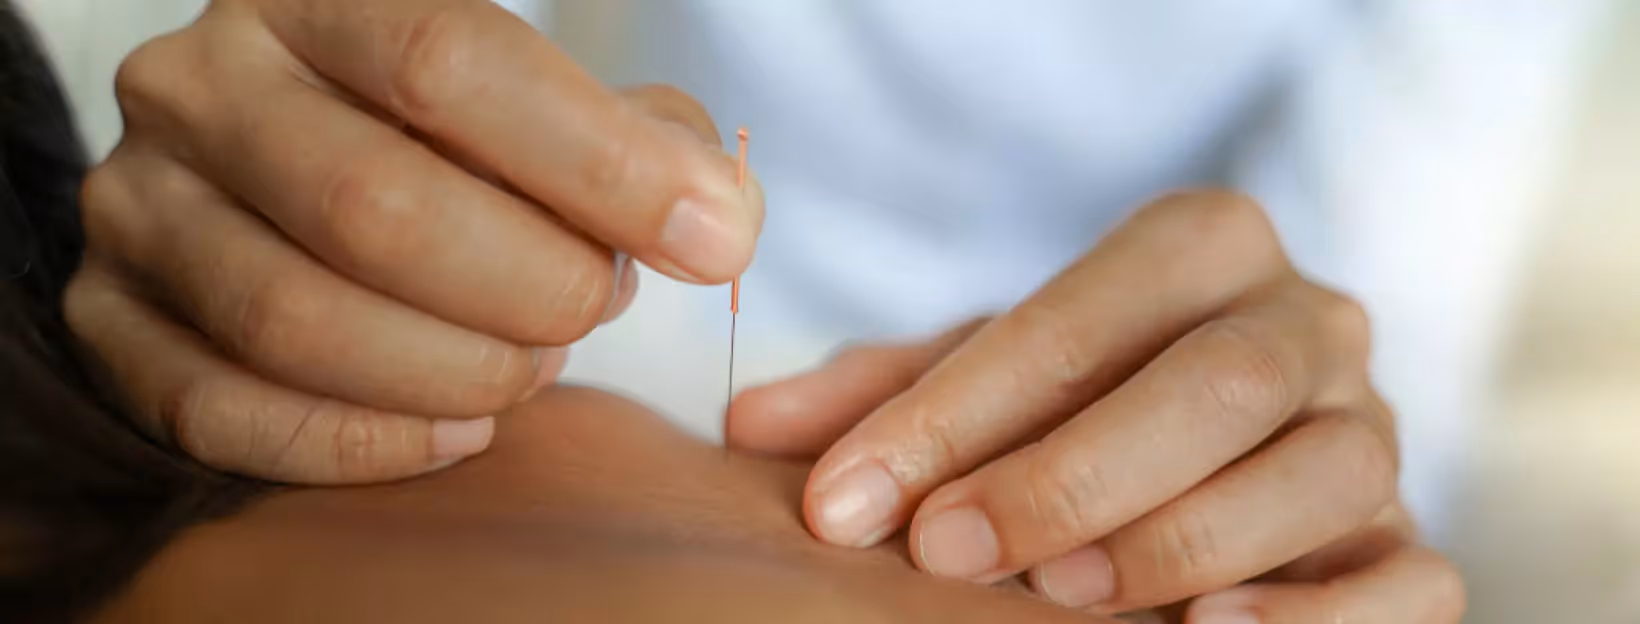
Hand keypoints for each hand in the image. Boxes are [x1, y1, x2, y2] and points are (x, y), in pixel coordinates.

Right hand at [69, 0, 762, 482]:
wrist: (297, 169)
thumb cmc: (452, 143)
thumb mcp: (549, 107)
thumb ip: (643, 143)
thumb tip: (717, 217)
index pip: (451, 65)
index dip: (600, 166)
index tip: (710, 238)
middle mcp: (201, 86)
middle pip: (374, 205)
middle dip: (530, 286)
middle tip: (593, 306)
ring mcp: (137, 204)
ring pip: (296, 321)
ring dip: (457, 369)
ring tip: (527, 361)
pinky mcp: (110, 320)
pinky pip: (226, 413)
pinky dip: (366, 443)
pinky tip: (458, 425)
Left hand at [729, 191, 1462, 620]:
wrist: (1211, 446)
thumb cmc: (1079, 403)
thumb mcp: (985, 382)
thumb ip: (883, 399)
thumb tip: (752, 433)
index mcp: (1203, 248)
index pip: (1081, 312)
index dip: (958, 410)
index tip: (849, 501)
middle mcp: (1308, 322)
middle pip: (1216, 381)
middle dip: (1073, 473)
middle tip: (947, 551)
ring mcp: (1374, 428)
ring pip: (1321, 469)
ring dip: (1182, 537)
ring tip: (1062, 596)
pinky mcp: (1407, 537)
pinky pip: (1409, 575)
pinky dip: (1320, 616)